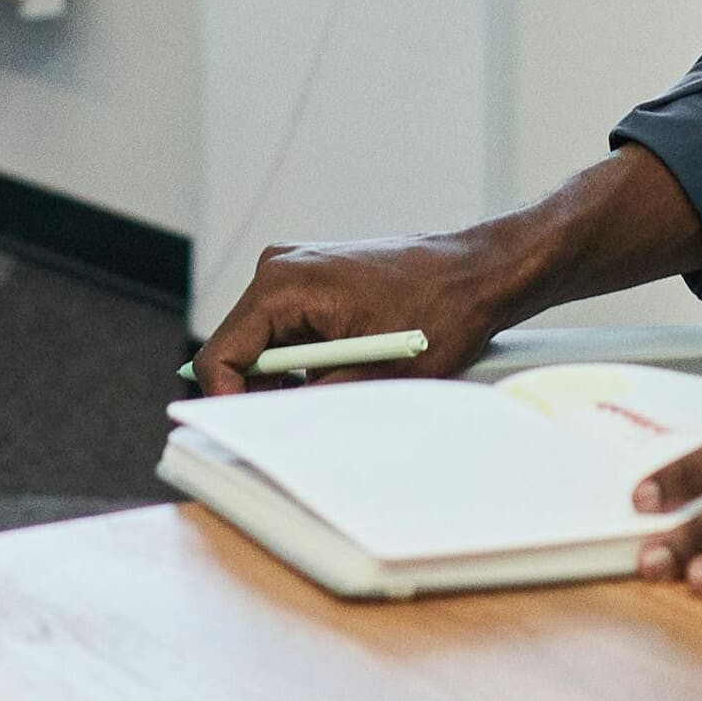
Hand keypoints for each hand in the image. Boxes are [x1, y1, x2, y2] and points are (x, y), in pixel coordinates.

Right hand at [189, 146, 701, 393]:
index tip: (250, 431)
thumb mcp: (379, 374)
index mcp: (283, 285)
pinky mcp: (310, 278)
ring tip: (338, 389)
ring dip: (289, 374)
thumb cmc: (442, 310)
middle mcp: (279, 269)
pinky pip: (287, 327)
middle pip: (239, 348)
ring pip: (264, 341)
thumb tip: (280, 428)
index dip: (228, 399)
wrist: (479, 273)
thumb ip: (317, 400)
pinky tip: (342, 370)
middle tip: (304, 421)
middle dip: (265, 389)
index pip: (222, 353)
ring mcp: (294, 270)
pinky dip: (305, 356)